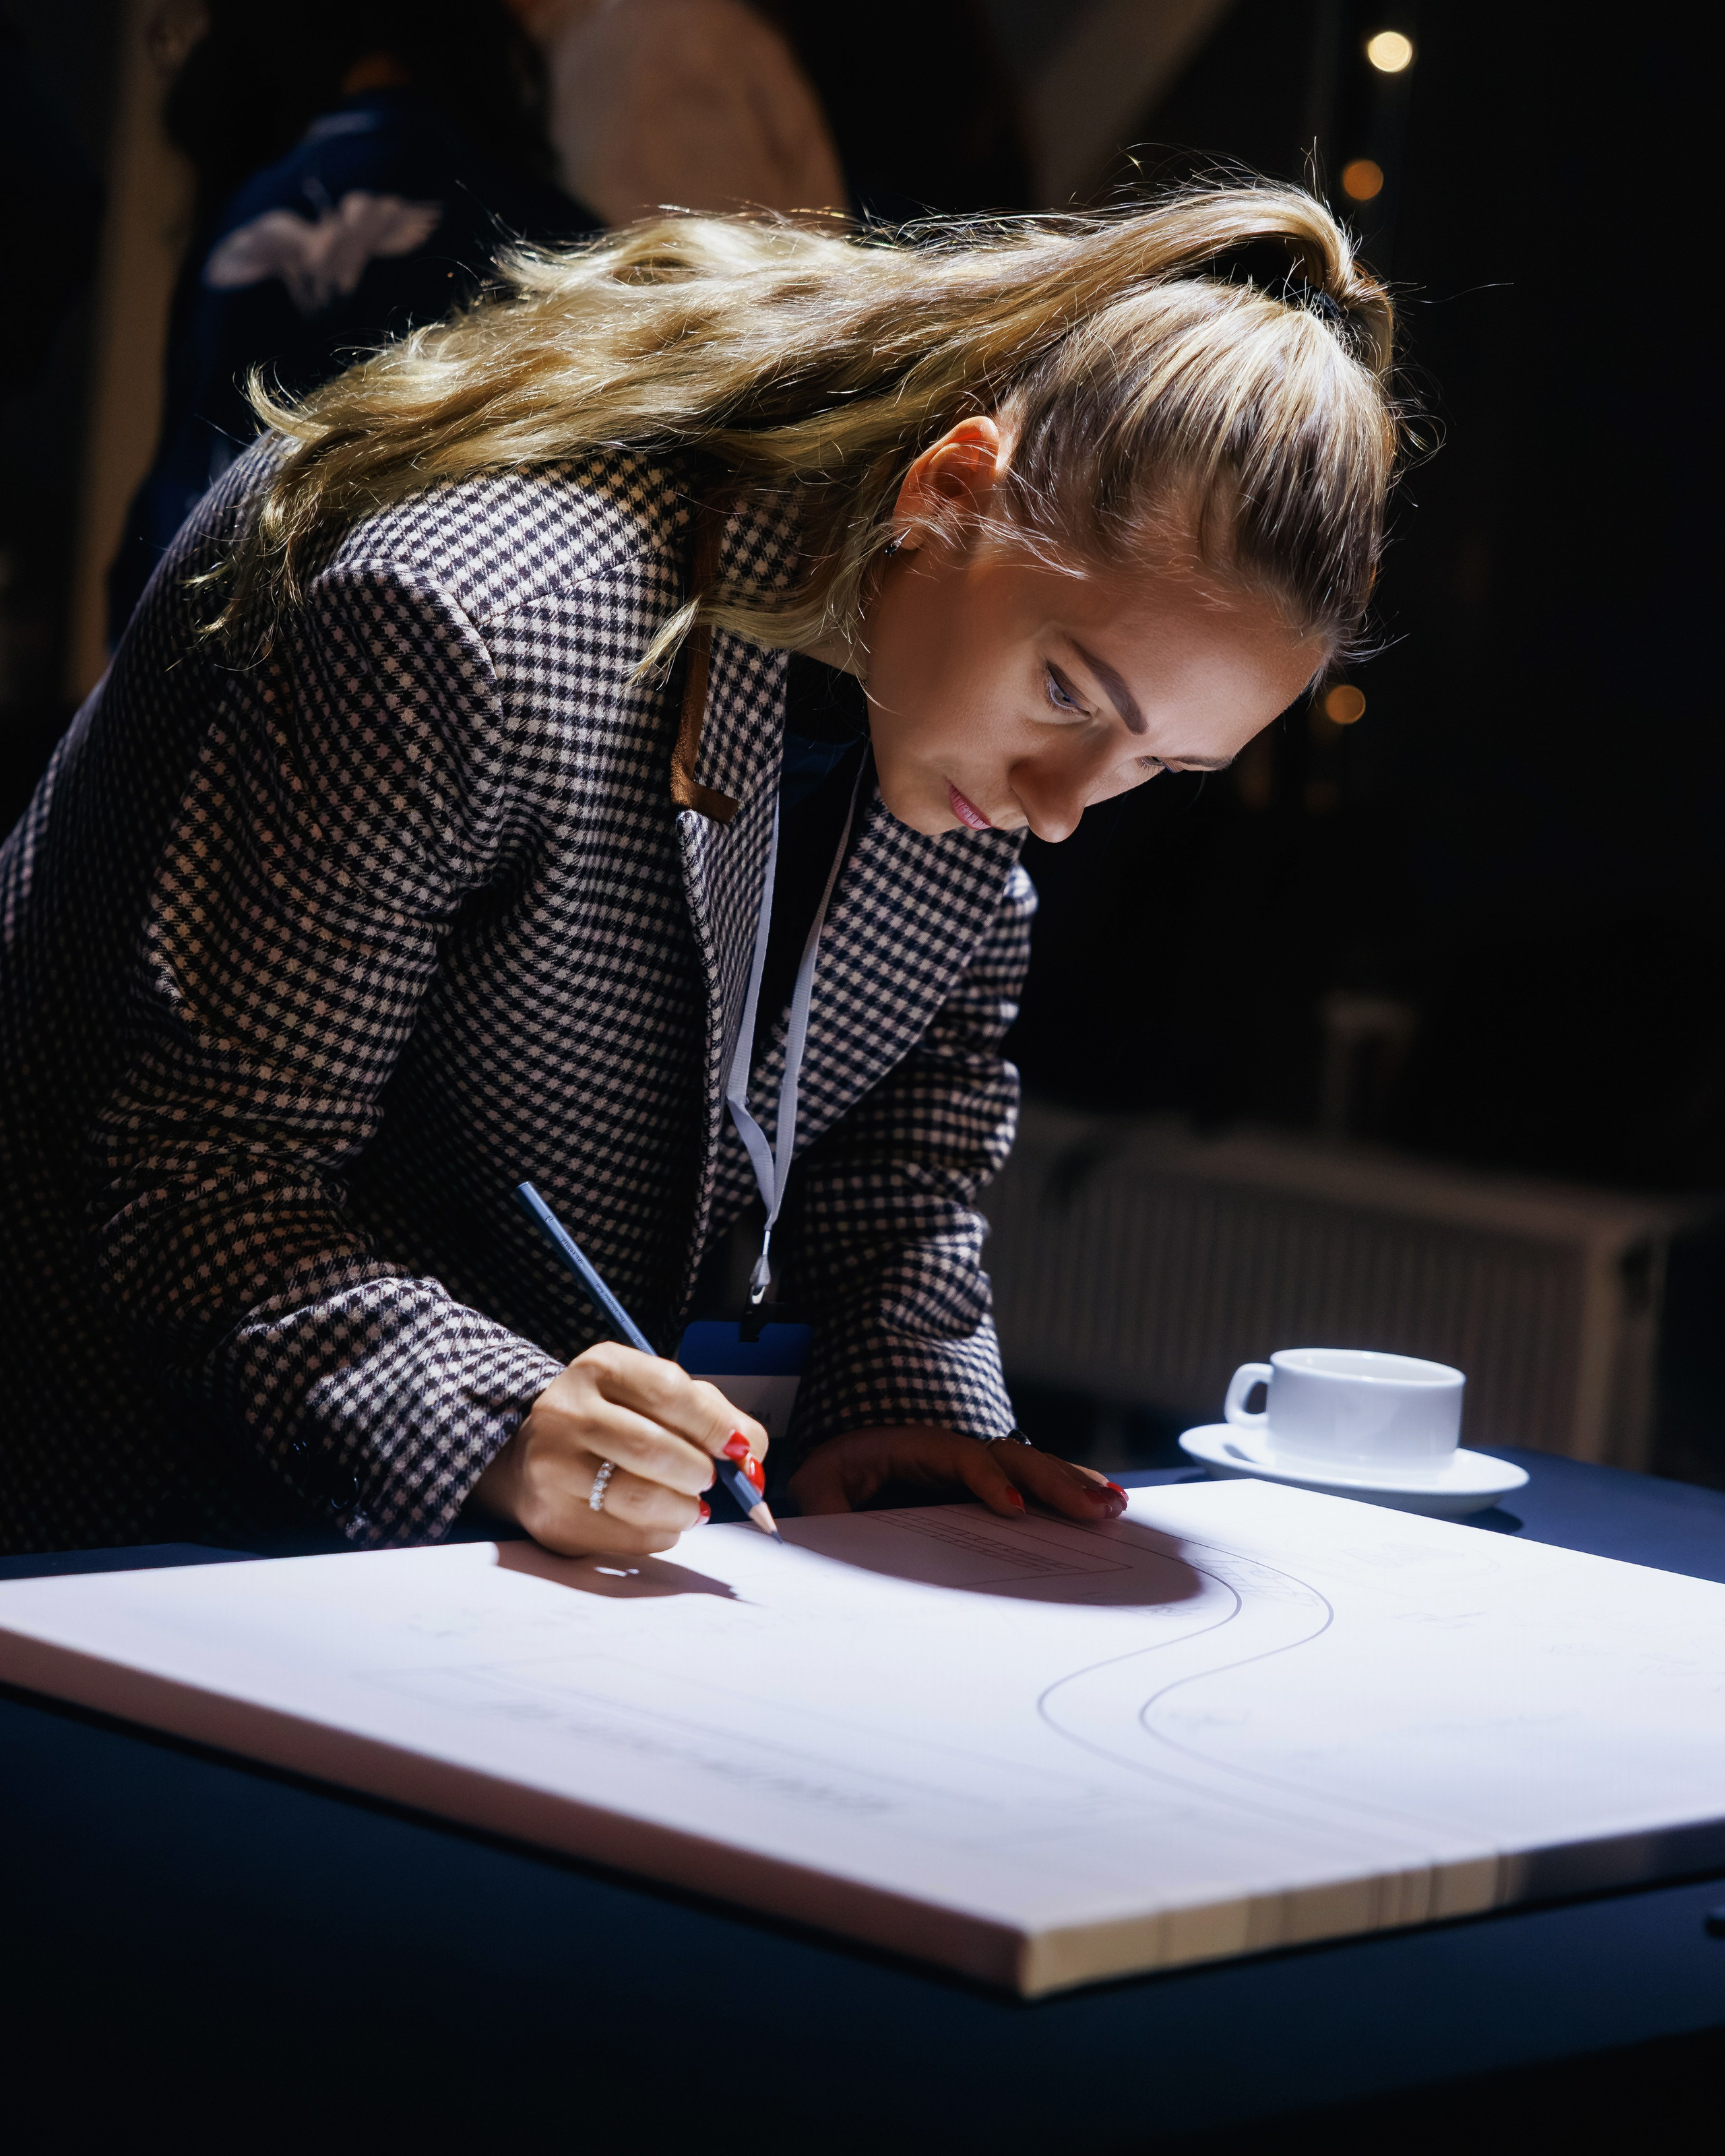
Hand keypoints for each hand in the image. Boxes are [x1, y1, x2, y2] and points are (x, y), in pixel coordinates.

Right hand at [473, 1343, 767, 1557]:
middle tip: (709, 1479)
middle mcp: (567, 1412)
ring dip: (684, 1509)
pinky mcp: (554, 1519)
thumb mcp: (651, 1395)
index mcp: (600, 1368)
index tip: (739, 1448)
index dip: (713, 1424)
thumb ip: (710, 1413)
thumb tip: (753, 1454)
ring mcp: (553, 1468)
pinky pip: (628, 1537)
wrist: (531, 1455)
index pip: (667, 1390)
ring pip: (639, 1498)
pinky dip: (661, 1533)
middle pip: (653, 1448)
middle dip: (700, 1471)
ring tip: (691, 1505)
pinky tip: (658, 1520)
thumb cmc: (612, 1421)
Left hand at [788, 1426, 1125, 1522]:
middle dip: (1054, 1482)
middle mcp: (951, 1448)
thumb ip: (822, 1507)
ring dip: (1073, 1484)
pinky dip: (1069, 1489)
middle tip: (1094, 1510)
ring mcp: (972, 1461)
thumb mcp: (815, 1488)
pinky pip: (1032, 1480)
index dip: (985, 1480)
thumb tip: (829, 1527)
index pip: (957, 1457)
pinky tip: (1105, 1503)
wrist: (836, 1460)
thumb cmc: (829, 1476)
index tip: (1010, 1510)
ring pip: (1029, 1466)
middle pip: (1009, 1457)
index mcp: (909, 1447)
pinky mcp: (986, 1481)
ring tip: (1114, 1506)